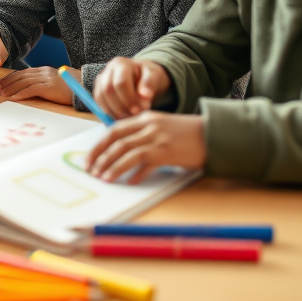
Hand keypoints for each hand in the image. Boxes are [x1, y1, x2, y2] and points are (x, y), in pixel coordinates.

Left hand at [0, 66, 72, 104]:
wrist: (86, 86)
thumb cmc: (71, 88)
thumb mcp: (54, 84)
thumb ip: (42, 84)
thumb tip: (28, 90)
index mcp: (43, 70)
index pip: (21, 73)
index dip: (9, 79)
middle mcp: (42, 72)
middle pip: (19, 76)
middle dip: (6, 83)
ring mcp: (46, 78)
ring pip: (23, 82)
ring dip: (10, 89)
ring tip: (0, 94)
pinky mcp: (49, 86)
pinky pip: (31, 89)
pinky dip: (21, 93)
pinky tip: (13, 98)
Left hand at [85, 112, 206, 183]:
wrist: (211, 134)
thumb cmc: (185, 133)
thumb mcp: (160, 127)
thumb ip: (141, 135)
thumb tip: (120, 153)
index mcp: (144, 118)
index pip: (114, 130)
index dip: (99, 145)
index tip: (90, 158)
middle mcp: (148, 127)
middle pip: (117, 141)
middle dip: (101, 157)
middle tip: (92, 171)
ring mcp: (158, 140)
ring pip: (127, 153)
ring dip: (113, 167)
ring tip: (104, 178)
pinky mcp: (168, 154)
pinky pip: (146, 165)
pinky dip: (136, 174)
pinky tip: (130, 181)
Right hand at [93, 57, 171, 118]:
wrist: (142, 75)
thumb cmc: (148, 76)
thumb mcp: (154, 76)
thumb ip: (150, 83)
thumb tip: (146, 95)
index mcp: (121, 64)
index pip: (121, 83)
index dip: (129, 99)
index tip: (139, 111)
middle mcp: (108, 70)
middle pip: (108, 90)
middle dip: (121, 107)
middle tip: (133, 116)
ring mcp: (101, 79)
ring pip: (101, 97)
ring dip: (114, 111)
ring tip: (129, 118)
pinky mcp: (98, 89)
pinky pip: (98, 102)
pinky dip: (108, 112)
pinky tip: (121, 116)